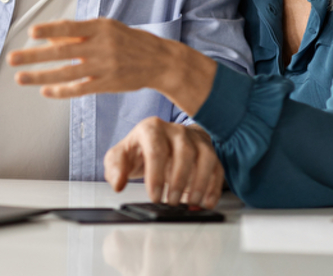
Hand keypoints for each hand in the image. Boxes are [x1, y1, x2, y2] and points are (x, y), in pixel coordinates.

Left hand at [7, 18, 215, 113]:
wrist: (160, 61)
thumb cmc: (129, 41)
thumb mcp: (107, 29)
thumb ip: (80, 33)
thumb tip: (50, 36)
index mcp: (101, 28)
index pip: (70, 27)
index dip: (49, 30)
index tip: (31, 33)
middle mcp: (101, 46)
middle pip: (62, 52)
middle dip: (34, 56)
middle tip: (11, 59)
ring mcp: (104, 67)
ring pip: (66, 73)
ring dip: (40, 76)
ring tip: (20, 78)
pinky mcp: (107, 84)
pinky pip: (79, 89)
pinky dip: (61, 91)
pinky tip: (45, 91)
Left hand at [104, 118, 224, 208]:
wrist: (159, 140)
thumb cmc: (139, 150)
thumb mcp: (120, 156)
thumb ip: (115, 168)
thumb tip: (118, 184)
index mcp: (151, 128)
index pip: (156, 149)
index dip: (156, 175)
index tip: (155, 196)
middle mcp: (175, 130)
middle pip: (184, 151)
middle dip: (179, 180)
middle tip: (171, 202)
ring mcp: (194, 139)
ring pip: (205, 156)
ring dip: (200, 182)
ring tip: (191, 202)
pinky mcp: (208, 150)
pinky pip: (217, 166)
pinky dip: (214, 186)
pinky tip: (206, 202)